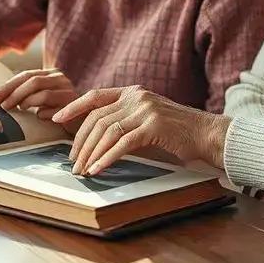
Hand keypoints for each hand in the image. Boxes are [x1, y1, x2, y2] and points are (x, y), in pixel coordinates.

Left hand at [0, 69, 78, 119]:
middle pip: (33, 81)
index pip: (26, 74)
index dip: (8, 86)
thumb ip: (29, 92)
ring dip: (26, 103)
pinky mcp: (74, 107)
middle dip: (14, 94)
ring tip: (19, 110)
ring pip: (42, 94)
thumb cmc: (60, 110)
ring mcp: (69, 92)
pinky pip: (52, 110)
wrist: (86, 120)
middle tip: (2, 106)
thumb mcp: (44, 97)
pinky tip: (40, 118)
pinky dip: (42, 114)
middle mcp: (61, 79)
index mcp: (52, 74)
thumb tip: (2, 97)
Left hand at [51, 86, 230, 175]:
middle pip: (97, 117)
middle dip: (80, 142)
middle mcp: (136, 97)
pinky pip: (122, 143)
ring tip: (82, 170)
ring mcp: (145, 109)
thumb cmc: (177, 133)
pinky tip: (97, 169)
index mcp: (132, 92)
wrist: (207, 134)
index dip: (73, 106)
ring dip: (90, 153)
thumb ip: (125, 121)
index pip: (95, 96)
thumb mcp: (146, 119)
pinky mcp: (153, 126)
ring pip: (106, 131)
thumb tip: (96, 139)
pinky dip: (106, 158)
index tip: (56, 118)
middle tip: (72, 161)